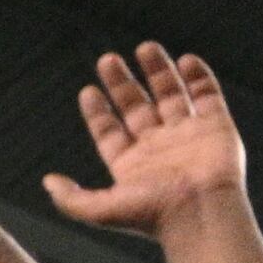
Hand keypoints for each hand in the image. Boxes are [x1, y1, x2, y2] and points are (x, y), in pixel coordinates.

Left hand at [46, 45, 248, 239]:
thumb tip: (47, 182)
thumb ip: (70, 198)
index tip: (88, 90)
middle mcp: (158, 147)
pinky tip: (185, 60)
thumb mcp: (99, 211)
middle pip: (137, 107)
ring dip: (157, 71)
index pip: (110, 131)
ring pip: (171, 95)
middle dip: (122, 83)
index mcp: (130, 165)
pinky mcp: (216, 126)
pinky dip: (198, 77)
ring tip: (144, 47)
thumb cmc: (150, 215)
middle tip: (106, 59)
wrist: (198, 213)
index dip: (98, 111)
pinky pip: (207, 95)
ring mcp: (187, 135)